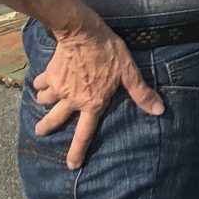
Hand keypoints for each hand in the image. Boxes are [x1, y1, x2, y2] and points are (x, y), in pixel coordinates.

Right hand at [31, 23, 164, 167]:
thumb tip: (159, 111)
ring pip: (45, 101)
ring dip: (43, 102)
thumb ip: (141, 93)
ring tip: (42, 101)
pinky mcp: (50, 74)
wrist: (82, 33)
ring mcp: (59, 87)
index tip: (71, 165)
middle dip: (46, 128)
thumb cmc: (108, 52)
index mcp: (92, 103)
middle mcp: (72, 100)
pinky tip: (41, 81)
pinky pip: (40, 83)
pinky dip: (39, 84)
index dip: (77, 151)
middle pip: (55, 120)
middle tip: (39, 132)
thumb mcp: (128, 72)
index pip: (84, 134)